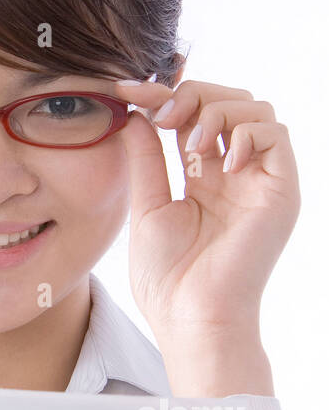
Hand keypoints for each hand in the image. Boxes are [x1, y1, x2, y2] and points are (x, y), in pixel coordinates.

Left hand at [113, 78, 300, 340]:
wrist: (192, 319)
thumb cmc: (169, 279)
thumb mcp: (147, 206)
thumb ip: (146, 159)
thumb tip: (135, 114)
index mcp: (205, 178)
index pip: (192, 117)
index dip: (164, 95)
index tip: (127, 89)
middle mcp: (236, 175)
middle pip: (229, 101)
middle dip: (193, 94)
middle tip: (163, 114)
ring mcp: (260, 181)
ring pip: (256, 109)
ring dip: (218, 110)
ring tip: (190, 143)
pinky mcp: (282, 191)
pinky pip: (277, 135)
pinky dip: (246, 133)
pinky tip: (222, 161)